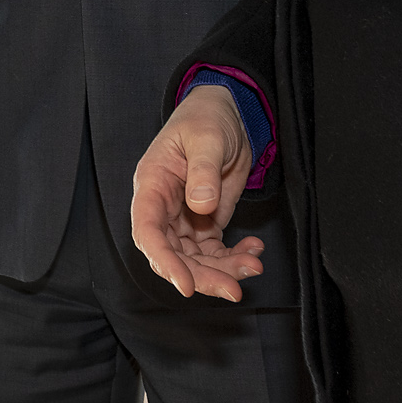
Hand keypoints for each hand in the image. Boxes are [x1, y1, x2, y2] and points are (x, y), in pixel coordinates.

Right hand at [131, 85, 267, 300]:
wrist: (226, 114)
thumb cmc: (206, 119)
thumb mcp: (207, 138)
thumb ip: (203, 171)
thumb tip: (201, 205)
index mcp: (152, 184)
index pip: (148, 231)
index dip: (163, 260)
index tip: (185, 284)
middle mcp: (164, 207)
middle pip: (174, 254)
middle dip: (202, 275)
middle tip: (233, 288)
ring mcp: (184, 217)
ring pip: (196, 259)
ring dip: (223, 270)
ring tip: (253, 266)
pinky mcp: (206, 221)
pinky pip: (215, 251)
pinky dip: (235, 257)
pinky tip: (253, 250)